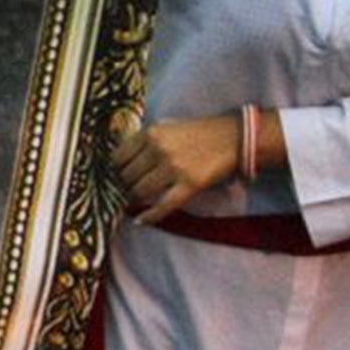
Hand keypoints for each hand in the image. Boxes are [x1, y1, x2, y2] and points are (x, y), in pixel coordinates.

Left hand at [112, 114, 239, 223]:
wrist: (233, 137)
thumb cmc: (198, 132)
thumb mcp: (166, 128)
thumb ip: (145, 141)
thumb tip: (120, 160)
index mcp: (150, 133)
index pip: (118, 157)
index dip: (115, 170)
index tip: (117, 176)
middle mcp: (158, 149)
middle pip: (126, 176)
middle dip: (124, 186)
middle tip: (125, 191)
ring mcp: (173, 168)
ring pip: (140, 191)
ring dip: (133, 199)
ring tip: (133, 202)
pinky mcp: (189, 184)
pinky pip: (163, 206)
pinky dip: (149, 216)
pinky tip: (140, 221)